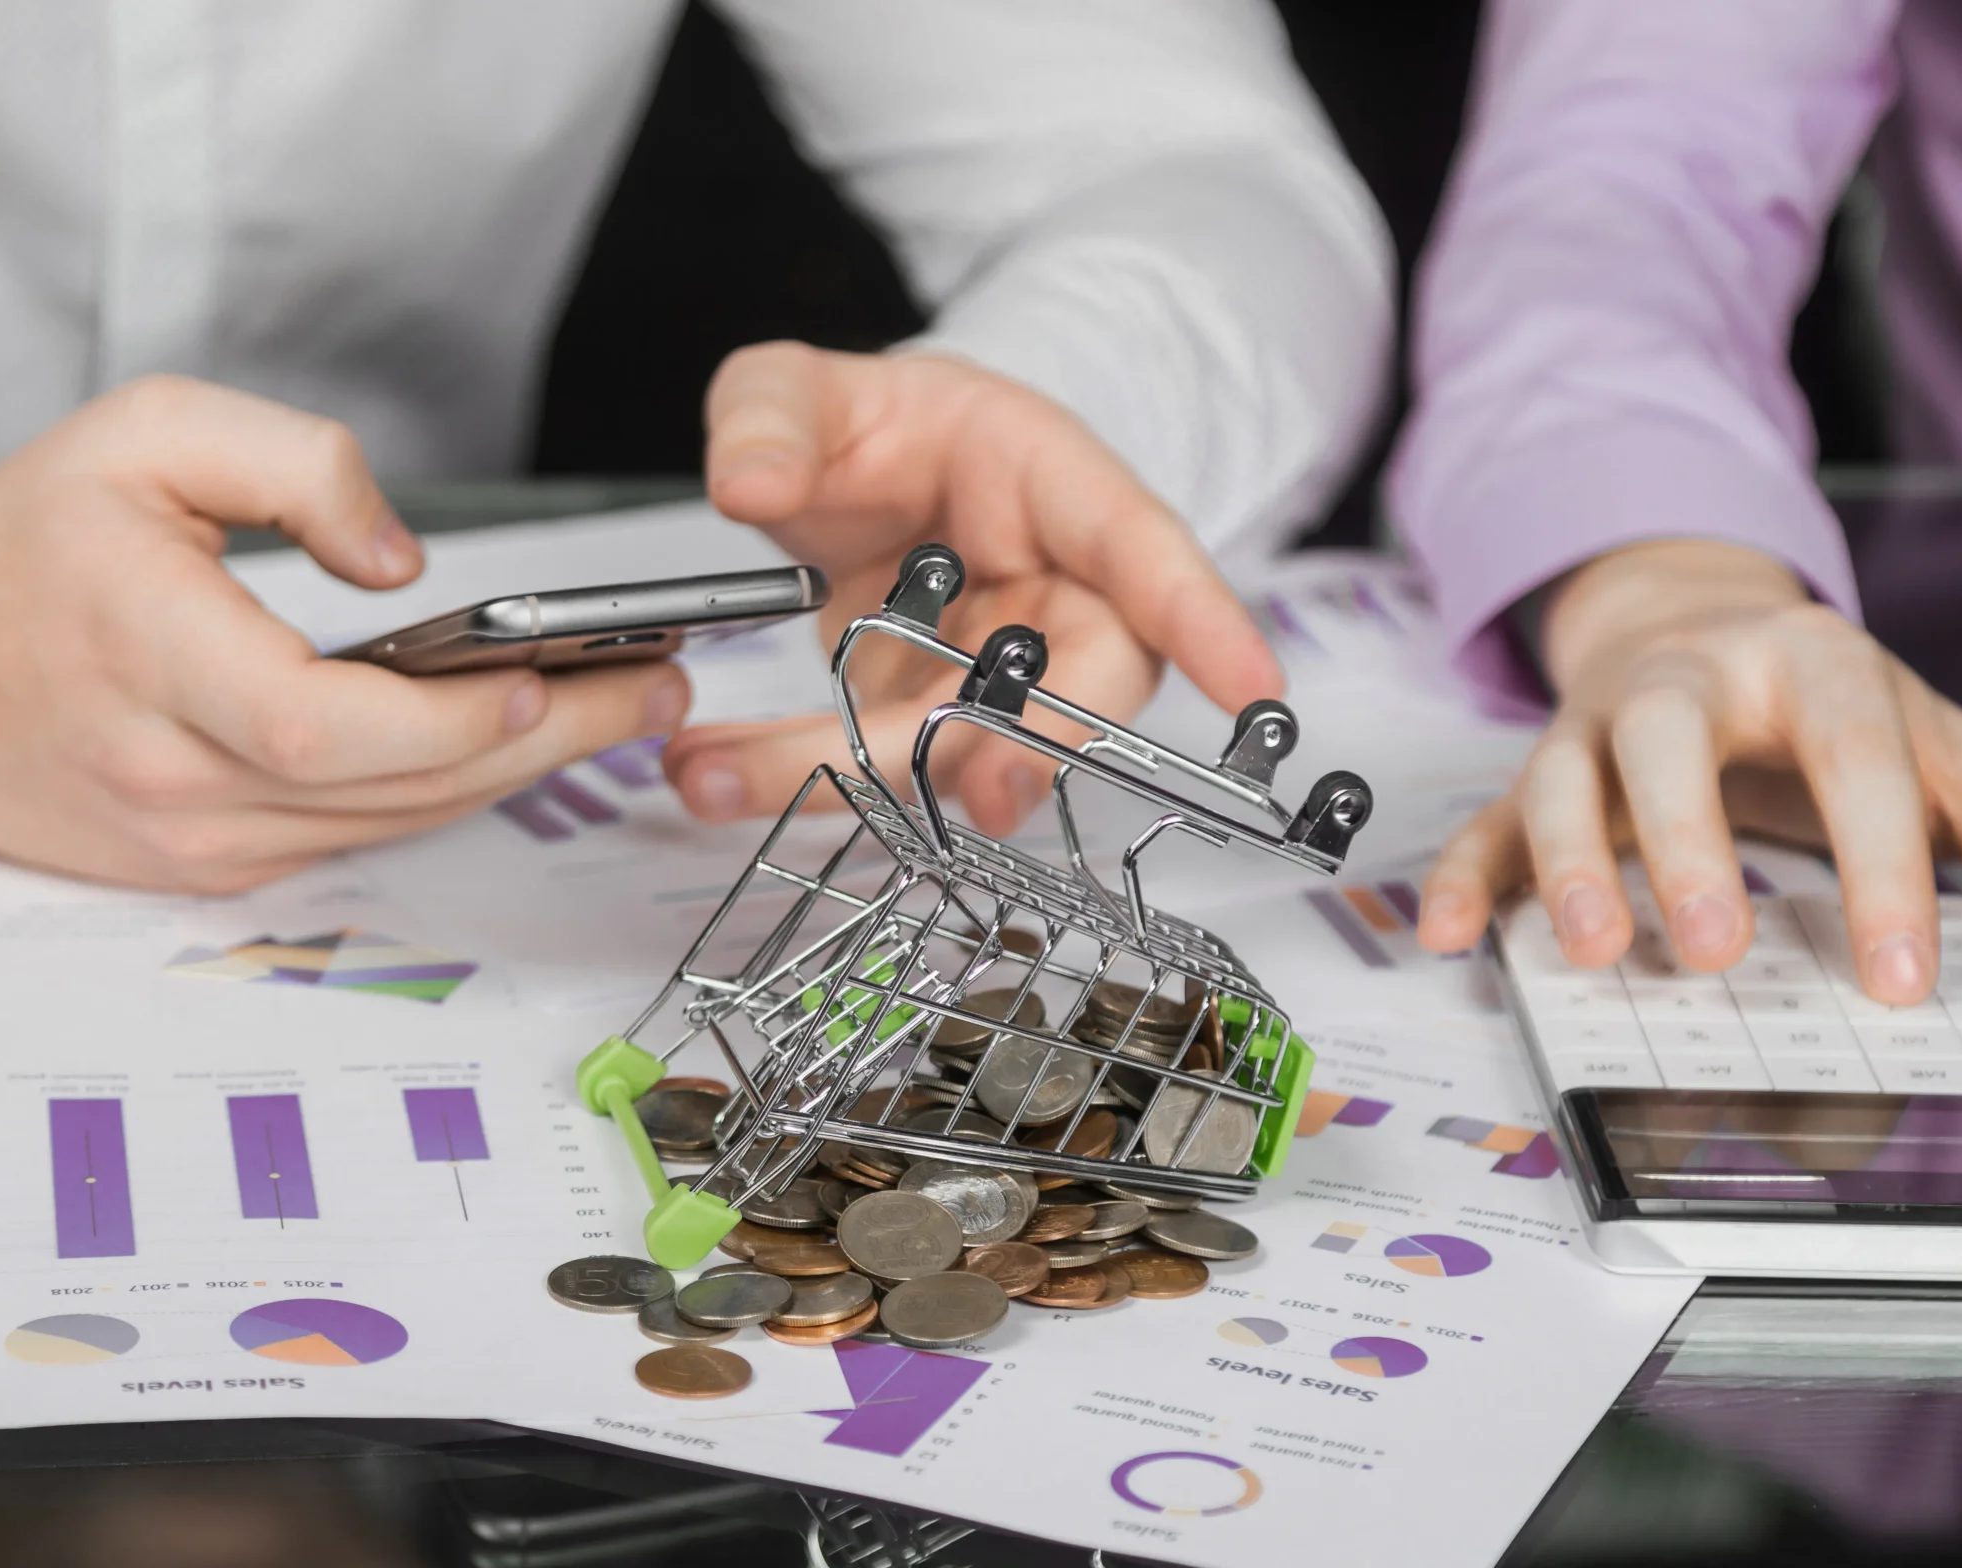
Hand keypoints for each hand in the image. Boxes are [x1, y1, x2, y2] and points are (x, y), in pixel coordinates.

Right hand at [0, 377, 687, 891]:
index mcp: (146, 656)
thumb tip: (410, 561)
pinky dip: (436, 799)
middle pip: (388, 792)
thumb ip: (294, 467)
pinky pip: (348, 843)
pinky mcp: (197, 871)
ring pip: (385, 828)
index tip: (559, 677)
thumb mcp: (143, 434)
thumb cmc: (16, 545)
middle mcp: (168, 775)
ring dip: (509, 777)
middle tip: (654, 695)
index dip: (452, 719)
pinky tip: (510, 749)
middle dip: (543, 746)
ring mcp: (184, 841)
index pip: (326, 727)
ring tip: (616, 713)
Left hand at [662, 343, 1282, 832]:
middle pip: (1079, 689)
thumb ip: (772, 414)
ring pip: (969, 748)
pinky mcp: (926, 727)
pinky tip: (705, 775)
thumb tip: (749, 483)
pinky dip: (793, 778)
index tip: (1255, 687)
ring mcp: (988, 676)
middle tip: (985, 787)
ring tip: (729, 777)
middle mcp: (1046, 597)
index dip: (1207, 620)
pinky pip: (882, 768)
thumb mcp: (804, 385)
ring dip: (867, 781)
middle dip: (1040, 746)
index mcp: (1052, 486)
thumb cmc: (873, 427)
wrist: (849, 486)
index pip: (1146, 551)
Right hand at [1415, 538, 1961, 999]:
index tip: (1900, 979)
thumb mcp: (1949, 752)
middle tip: (1721, 951)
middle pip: (1668, 736)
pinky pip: (1487, 819)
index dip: (1880, 864)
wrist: (1700, 621)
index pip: (1852, 753)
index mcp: (1813, 662)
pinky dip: (1464, 875)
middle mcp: (1690, 677)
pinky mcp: (1540, 767)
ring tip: (1598, 954)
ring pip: (1560, 775)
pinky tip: (1454, 935)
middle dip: (1686, 842)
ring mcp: (1600, 722)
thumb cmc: (1834, 709)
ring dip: (1566, 863)